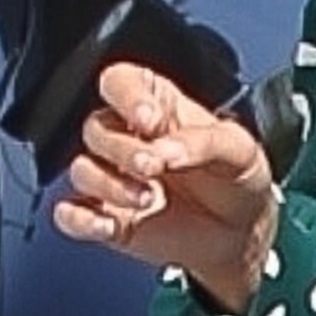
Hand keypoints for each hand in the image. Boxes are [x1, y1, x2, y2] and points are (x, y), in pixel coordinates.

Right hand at [54, 63, 277, 313]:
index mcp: (159, 106)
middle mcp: (129, 137)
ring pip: (82, 169)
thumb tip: (165, 150)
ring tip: (146, 198)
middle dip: (121, 148)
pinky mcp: (108, 216)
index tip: (149, 120)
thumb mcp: (238, 148)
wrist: (243, 232)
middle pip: (96, 128)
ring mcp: (115, 178)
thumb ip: (203, 142)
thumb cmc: (238, 177)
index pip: (121, 83)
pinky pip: (72, 214)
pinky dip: (80, 220)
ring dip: (107, 184)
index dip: (127, 96)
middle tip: (152, 166)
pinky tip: (107, 225)